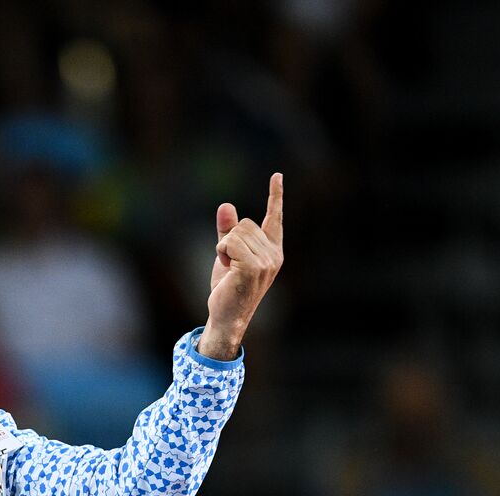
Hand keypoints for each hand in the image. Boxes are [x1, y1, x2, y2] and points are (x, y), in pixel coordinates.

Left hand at [201, 173, 283, 359]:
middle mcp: (274, 254)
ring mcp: (267, 261)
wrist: (227, 316)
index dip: (275, 196)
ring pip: (236, 232)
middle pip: (244, 223)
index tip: (277, 176)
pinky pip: (230, 242)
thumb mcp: (227, 255)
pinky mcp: (254, 267)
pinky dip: (223, 252)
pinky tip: (228, 269)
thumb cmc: (229, 288)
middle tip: (230, 264)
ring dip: (224, 248)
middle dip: (229, 240)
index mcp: (273, 250)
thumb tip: (226, 205)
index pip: (275, 218)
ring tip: (230, 269)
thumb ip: (227, 231)